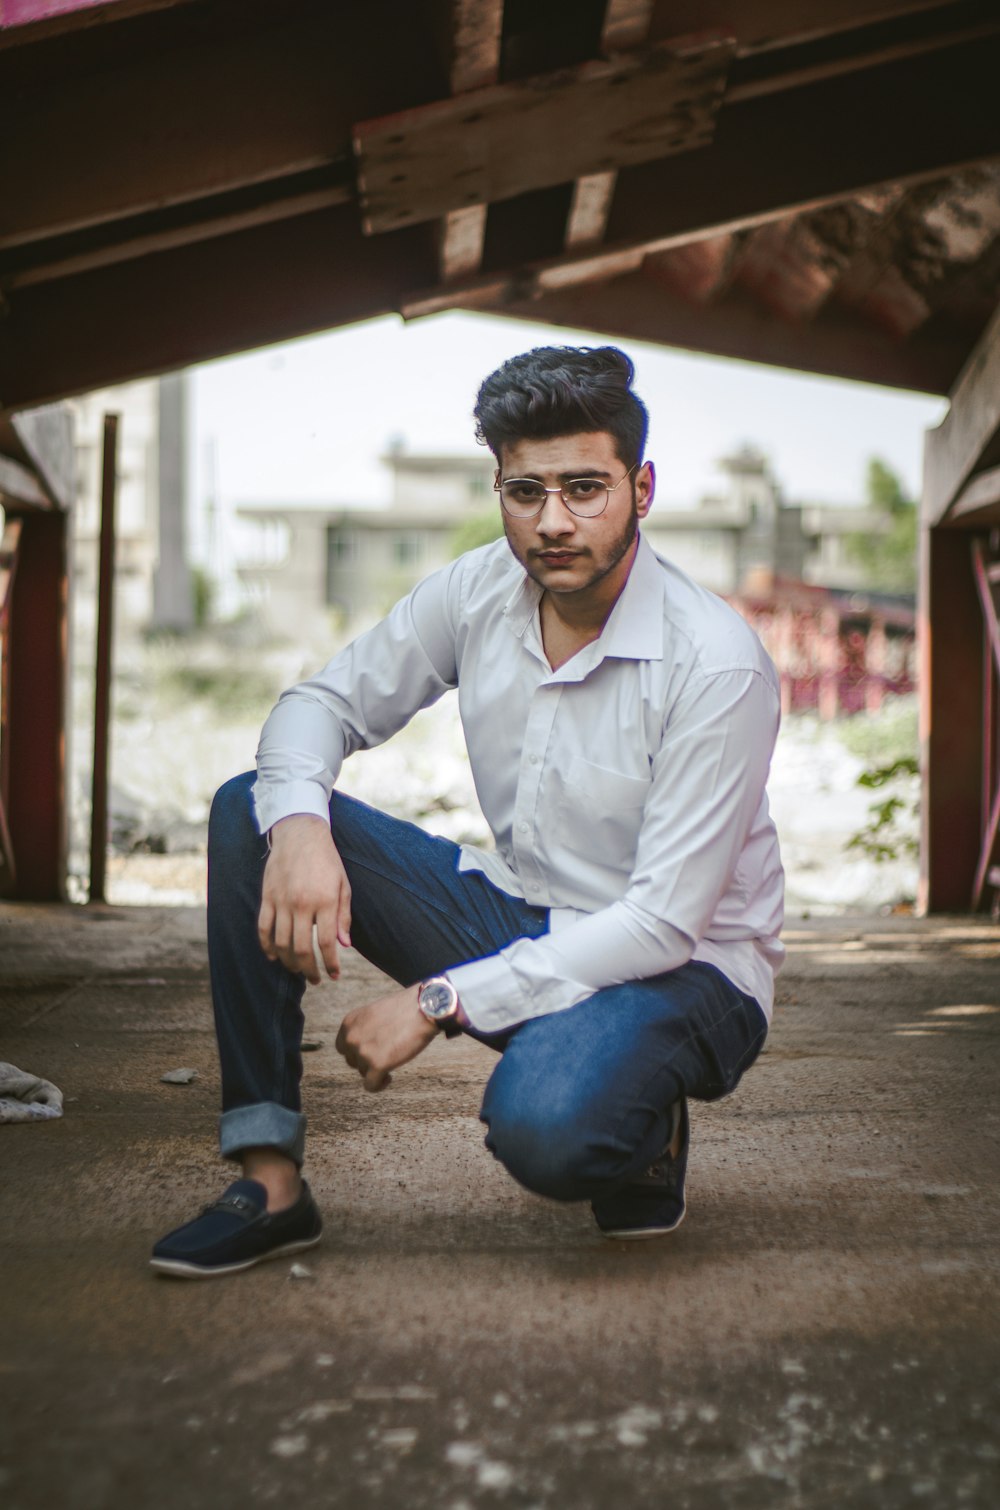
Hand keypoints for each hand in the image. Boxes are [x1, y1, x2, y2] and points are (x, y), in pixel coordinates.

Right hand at [258, 814, 351, 983]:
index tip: (334, 975)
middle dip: (309, 970)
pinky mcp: (267, 897)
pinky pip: (263, 928)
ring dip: (288, 962)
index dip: (330, 964)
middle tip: (314, 979)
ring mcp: (281, 901)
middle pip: (301, 949)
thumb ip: (343, 917)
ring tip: (297, 970)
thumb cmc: (327, 861)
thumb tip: (344, 946)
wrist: (300, 834)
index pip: (327, 943)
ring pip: (281, 943)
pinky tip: (273, 956)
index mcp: (325, 900)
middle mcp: (302, 903)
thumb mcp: (343, 885)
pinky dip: (267, 946)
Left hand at [335, 986, 438, 1091]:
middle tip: (386, 1054)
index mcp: (349, 1022)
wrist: (423, 1008)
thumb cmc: (405, 1009)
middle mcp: (351, 1037)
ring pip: (363, 1072)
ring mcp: (363, 1052)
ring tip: (392, 1060)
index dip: (357, 1051)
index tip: (373, 1049)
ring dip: (376, 1070)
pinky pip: (371, 1085)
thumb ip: (364, 1028)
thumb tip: (364, 1048)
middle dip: (367, 1060)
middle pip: (353, 1061)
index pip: (343, 1047)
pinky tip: (389, 1077)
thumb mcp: (375, 1013)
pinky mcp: (377, 1065)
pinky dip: (379, 1085)